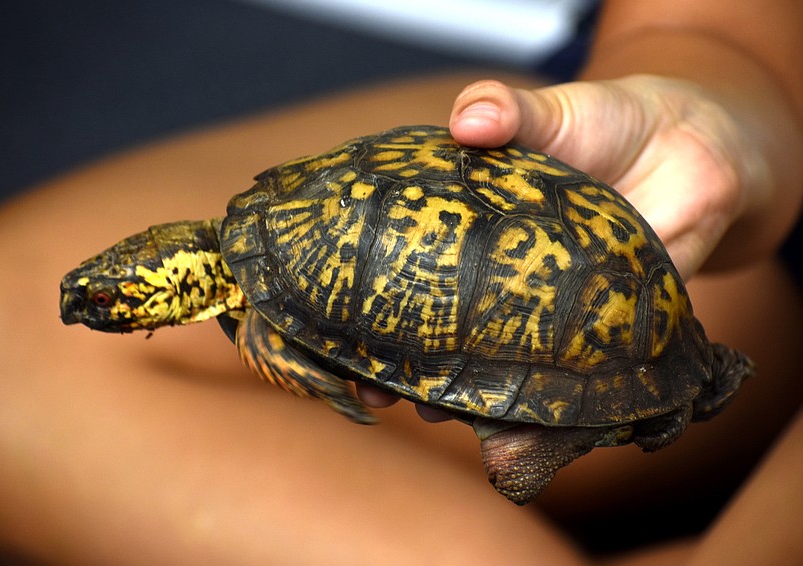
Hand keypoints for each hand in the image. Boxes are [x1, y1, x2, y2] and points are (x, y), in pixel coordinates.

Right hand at [358, 74, 791, 416]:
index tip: (333, 323)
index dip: (367, 298)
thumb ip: (510, 111)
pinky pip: (557, 386)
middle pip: (436, 334)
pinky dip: (534, 415)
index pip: (404, 268)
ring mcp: (539, 313)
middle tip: (372, 387)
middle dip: (401, 367)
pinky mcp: (592, 336)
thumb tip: (468, 120)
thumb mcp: (550, 112)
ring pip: (488, 370)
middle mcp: (495, 279)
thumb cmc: (604, 126)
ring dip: (457, 398)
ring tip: (430, 410)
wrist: (693, 150)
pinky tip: (508, 431)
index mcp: (470, 229)